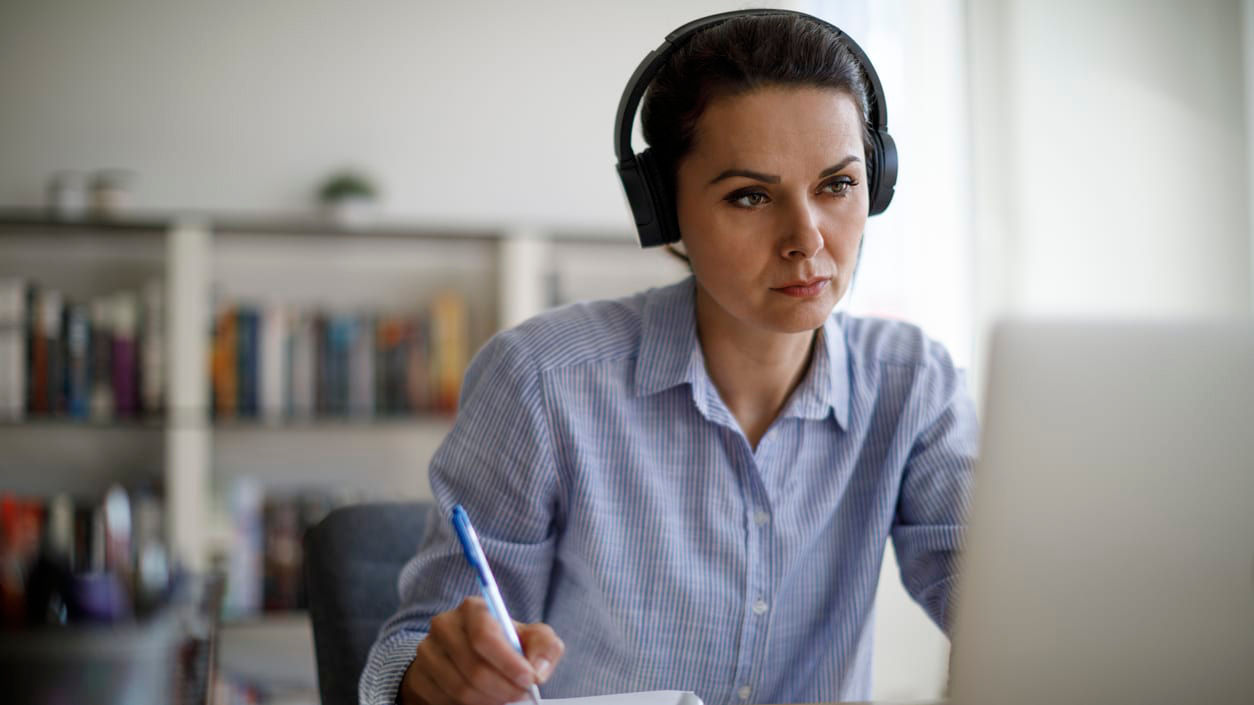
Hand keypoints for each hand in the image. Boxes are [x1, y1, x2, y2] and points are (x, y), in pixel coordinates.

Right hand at [401, 596, 564, 704]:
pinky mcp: (419, 676)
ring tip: (504, 696)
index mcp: (473, 609)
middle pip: (473, 667)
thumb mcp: (532, 638)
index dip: (508, 662)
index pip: (484, 636)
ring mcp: (427, 651)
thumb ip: (545, 646)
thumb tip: (537, 670)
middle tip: (520, 694)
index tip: (529, 680)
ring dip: (489, 699)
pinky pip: (445, 700)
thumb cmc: (508, 644)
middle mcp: (445, 625)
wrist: (472, 655)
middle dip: (503, 687)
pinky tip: (483, 698)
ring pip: (460, 688)